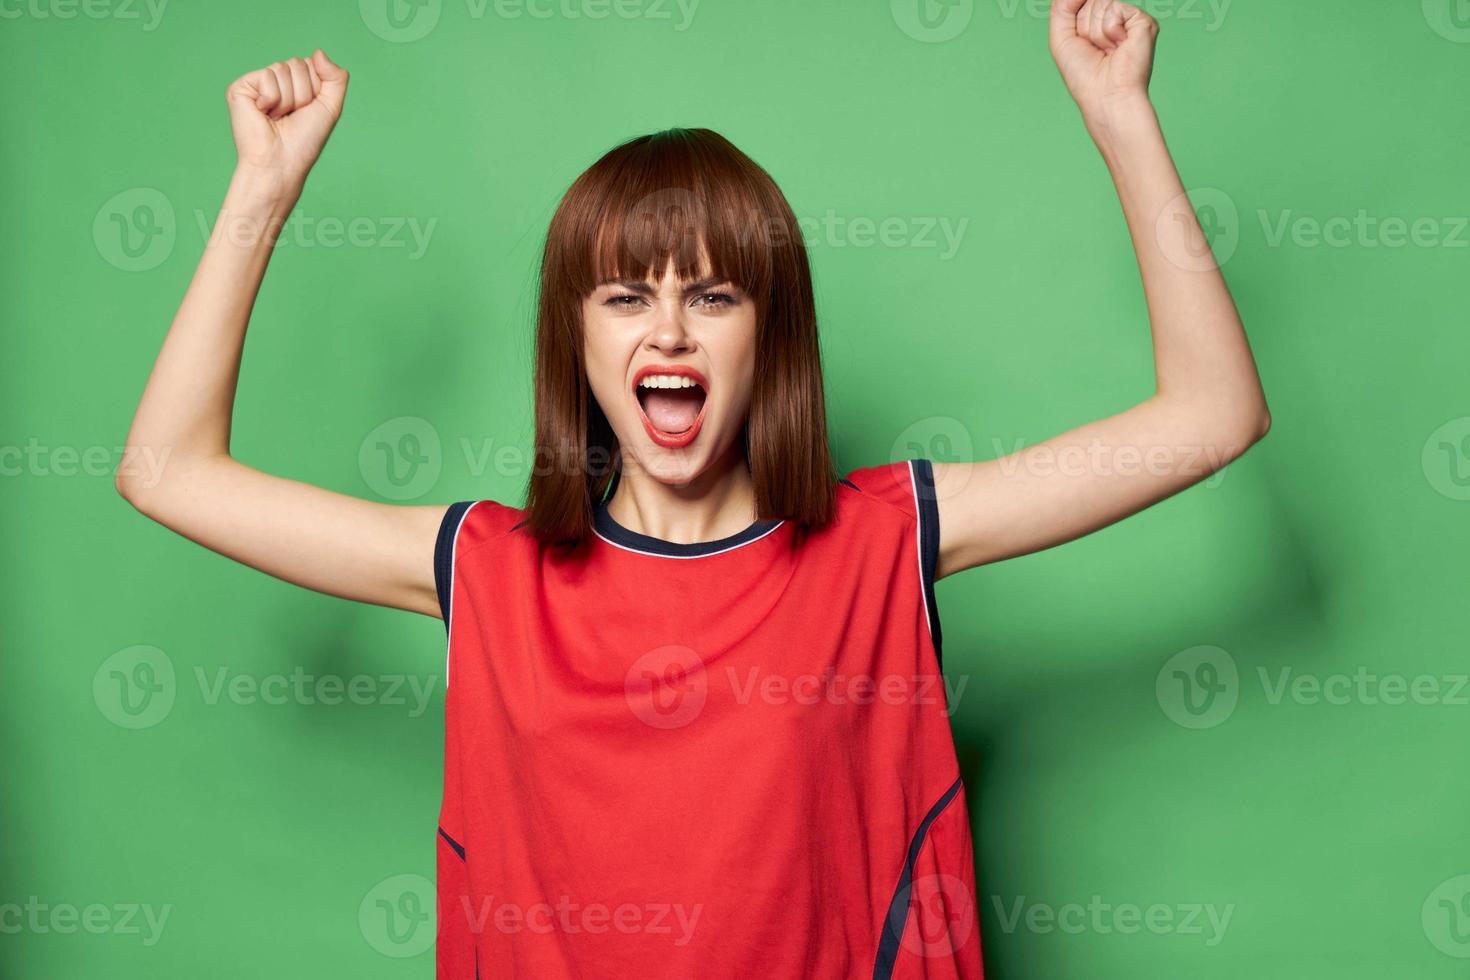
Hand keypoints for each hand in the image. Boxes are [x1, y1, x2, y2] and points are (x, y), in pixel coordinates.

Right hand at [225, 50, 348, 195]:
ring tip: (278, 117)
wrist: (282, 162)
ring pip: (282, 69)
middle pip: (298, 63)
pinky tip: (264, 114)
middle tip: (292, 116)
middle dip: (303, 94)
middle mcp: (276, 80)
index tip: (308, 111)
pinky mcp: (241, 87)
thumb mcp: (331, 107)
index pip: (312, 64)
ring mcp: (257, 82)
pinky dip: (272, 99)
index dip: (317, 89)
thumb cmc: (305, 140)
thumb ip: (336, 77)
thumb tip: (317, 51)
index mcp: (295, 83)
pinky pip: (267, 77)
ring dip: (288, 99)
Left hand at [1049, 0, 1157, 129]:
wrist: (1105, 96)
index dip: (1075, 21)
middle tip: (1095, 50)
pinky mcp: (1143, 20)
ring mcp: (1130, 18)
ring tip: (1106, 51)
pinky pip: (1114, 8)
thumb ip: (1061, 6)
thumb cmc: (1084, 75)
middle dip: (1084, 27)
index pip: (1078, 2)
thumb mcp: (1061, 37)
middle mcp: (1115, 18)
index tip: (1081, 42)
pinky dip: (1109, 31)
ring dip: (1095, 31)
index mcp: (1098, 22)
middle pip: (1089, 1)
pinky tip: (1118, 47)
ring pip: (1101, 3)